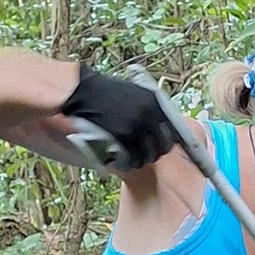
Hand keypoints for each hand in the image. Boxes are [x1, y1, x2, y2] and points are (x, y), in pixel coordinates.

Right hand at [60, 67, 176, 170]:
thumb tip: (163, 130)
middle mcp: (149, 114)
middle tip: (143, 155)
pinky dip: (128, 163)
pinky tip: (121, 161)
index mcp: (154, 103)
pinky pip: (132, 158)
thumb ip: (149, 110)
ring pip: (148, 156)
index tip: (158, 147)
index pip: (172, 130)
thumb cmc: (106, 93)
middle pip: (162, 146)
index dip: (165, 142)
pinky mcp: (122, 136)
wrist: (82, 91)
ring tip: (131, 159)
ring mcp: (136, 126)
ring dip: (141, 160)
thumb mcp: (134, 94)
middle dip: (154, 153)